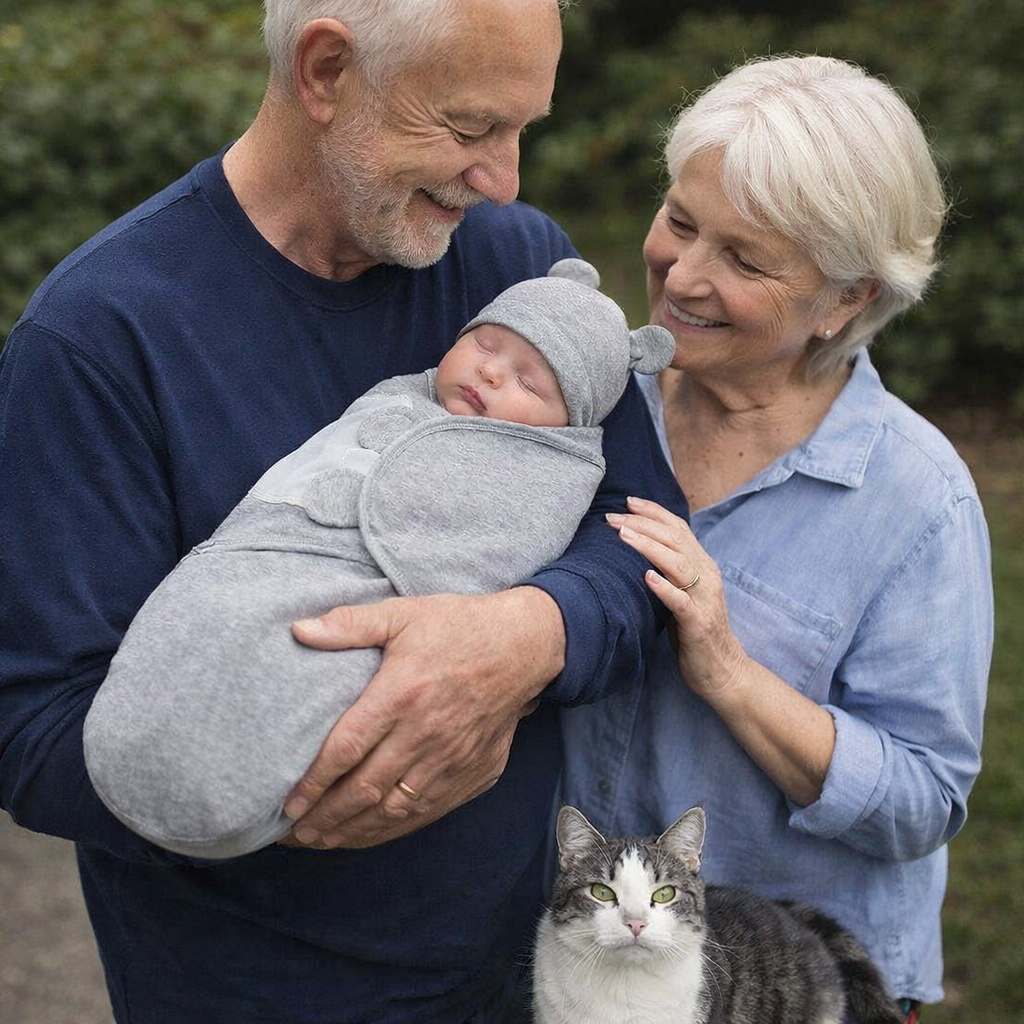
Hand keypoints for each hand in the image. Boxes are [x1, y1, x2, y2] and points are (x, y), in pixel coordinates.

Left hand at [279, 587, 564, 848]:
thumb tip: (299, 630)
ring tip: (321, 842)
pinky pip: (426, 812)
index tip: (288, 804)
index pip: (348, 748)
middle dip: (325, 817)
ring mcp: (451, 758)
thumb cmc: (458, 626)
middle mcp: (425, 733)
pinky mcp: (472, 772)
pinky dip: (392, 829)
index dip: (314, 782)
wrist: (522, 645)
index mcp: (403, 693)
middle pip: (366, 788)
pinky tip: (368, 834)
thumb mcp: (403, 614)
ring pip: (394, 808)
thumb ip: (350, 624)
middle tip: (294, 833)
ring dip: (354, 831)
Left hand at [606, 495, 745, 699]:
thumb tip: (639, 549)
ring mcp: (704, 599)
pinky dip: (664, 587)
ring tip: (623, 536)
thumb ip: (670, 571)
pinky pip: (682, 602)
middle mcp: (706, 576)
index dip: (654, 512)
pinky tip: (647, 577)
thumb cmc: (695, 631)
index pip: (678, 529)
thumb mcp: (683, 593)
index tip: (627, 502)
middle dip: (642, 524)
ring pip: (677, 564)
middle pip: (675, 539)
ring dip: (649, 547)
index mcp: (702, 566)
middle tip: (612, 517)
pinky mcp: (699, 624)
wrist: (723, 670)